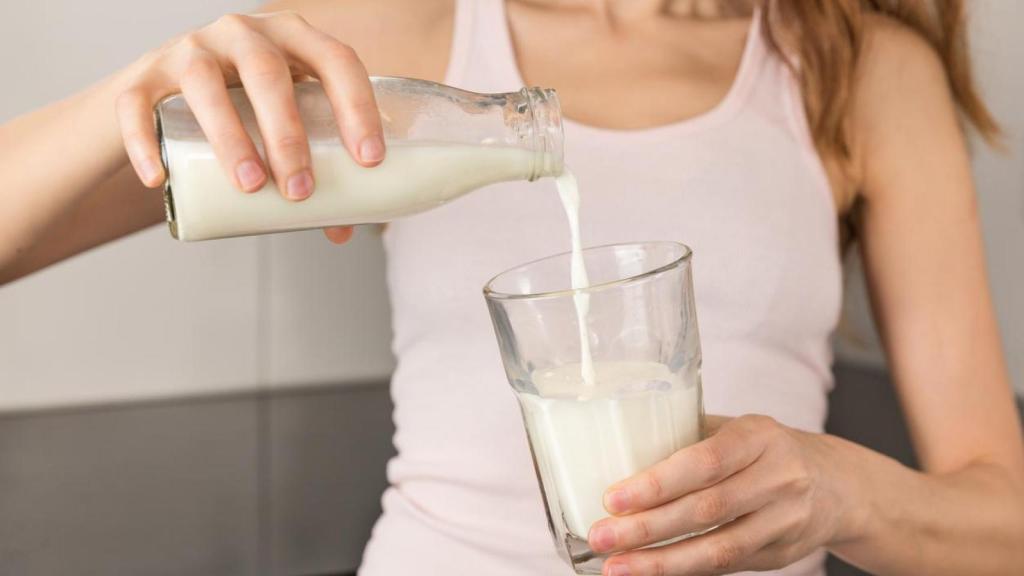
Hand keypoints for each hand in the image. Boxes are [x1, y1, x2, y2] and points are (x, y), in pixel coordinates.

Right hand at [116, 11, 381, 243]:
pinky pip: (137, 103)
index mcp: (292, 40)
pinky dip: (144, 142)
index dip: (357, 106)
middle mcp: (242, 33)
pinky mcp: (144, 75)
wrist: (170, 92)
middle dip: (287, 134)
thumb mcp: (285, 127)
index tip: (369, 160)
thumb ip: (315, 170)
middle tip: (300, 191)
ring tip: (250, 186)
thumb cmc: (247, 110)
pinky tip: (159, 179)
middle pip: (268, 72)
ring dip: (229, 137)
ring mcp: (190, 49)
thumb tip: (342, 229)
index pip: (335, 59)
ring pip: (204, 83)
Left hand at [588, 415, 865, 575]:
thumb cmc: (764, 450)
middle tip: (601, 536)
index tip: (613, 498)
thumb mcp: (736, 429)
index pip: (705, 461)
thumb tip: (615, 448)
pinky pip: (726, 567)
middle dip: (646, 528)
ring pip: (718, 549)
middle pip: (706, 510)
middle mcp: (778, 479)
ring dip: (661, 563)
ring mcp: (784, 522)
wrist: (836, 485)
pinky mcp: (780, 556)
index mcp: (759, 437)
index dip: (657, 483)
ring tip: (616, 567)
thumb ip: (687, 437)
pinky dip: (685, 571)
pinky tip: (650, 572)